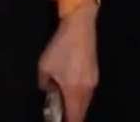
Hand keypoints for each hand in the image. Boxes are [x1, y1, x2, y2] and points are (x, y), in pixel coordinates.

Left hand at [36, 3, 97, 121]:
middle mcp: (88, 89)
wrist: (80, 26)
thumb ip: (44, 83)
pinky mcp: (95, 72)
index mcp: (75, 91)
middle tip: (60, 112)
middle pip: (82, 111)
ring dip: (76, 104)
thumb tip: (48, 89)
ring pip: (85, 101)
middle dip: (72, 115)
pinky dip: (79, 95)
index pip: (75, 117)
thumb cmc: (61, 46)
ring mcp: (94, 81)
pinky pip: (87, 91)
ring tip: (63, 101)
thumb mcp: (45, 65)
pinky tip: (70, 87)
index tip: (60, 121)